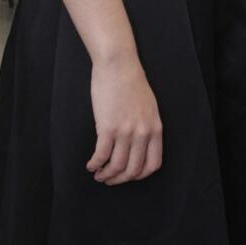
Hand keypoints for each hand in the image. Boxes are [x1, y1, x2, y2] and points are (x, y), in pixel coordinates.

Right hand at [87, 51, 163, 182]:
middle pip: (133, 169)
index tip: (128, 176)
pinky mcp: (108, 127)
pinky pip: (102, 155)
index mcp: (155, 129)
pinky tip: (91, 165)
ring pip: (117, 166)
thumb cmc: (132, 82)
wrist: (119, 65)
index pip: (152, 165)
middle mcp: (143, 133)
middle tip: (109, 179)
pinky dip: (95, 164)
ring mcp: (126, 131)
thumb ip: (147, 127)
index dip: (138, 176)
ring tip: (98, 174)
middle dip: (119, 179)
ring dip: (106, 175)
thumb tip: (140, 144)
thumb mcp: (149, 107)